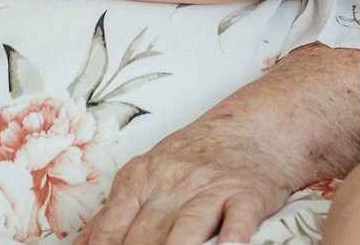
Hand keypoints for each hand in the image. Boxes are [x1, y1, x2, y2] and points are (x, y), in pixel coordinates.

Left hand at [75, 118, 295, 244]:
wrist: (249, 126)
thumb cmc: (191, 159)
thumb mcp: (145, 175)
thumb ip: (114, 213)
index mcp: (138, 180)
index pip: (111, 228)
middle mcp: (171, 184)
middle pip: (146, 234)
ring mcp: (211, 188)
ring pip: (188, 225)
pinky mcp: (247, 193)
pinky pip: (239, 215)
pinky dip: (234, 233)